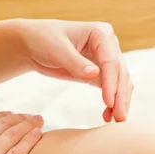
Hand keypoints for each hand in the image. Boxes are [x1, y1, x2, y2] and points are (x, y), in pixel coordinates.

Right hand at [0, 112, 43, 153]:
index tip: (13, 115)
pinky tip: (39, 134)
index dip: (4, 115)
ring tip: (40, 121)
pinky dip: (31, 141)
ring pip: (15, 135)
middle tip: (33, 116)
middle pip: (5, 123)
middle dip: (21, 118)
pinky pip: (19, 153)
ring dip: (30, 125)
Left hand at [18, 19, 132, 122]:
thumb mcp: (56, 49)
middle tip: (119, 117)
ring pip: (120, 83)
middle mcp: (109, 45)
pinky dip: (112, 102)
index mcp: (101, 33)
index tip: (109, 102)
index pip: (111, 61)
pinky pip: (112, 89)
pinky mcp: (101, 73)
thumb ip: (75, 62)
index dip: (111, 83)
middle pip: (120, 73)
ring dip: (120, 102)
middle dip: (120, 96)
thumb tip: (95, 74)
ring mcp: (107, 60)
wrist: (34, 44)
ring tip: (116, 120)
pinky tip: (107, 116)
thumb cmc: (43, 40)